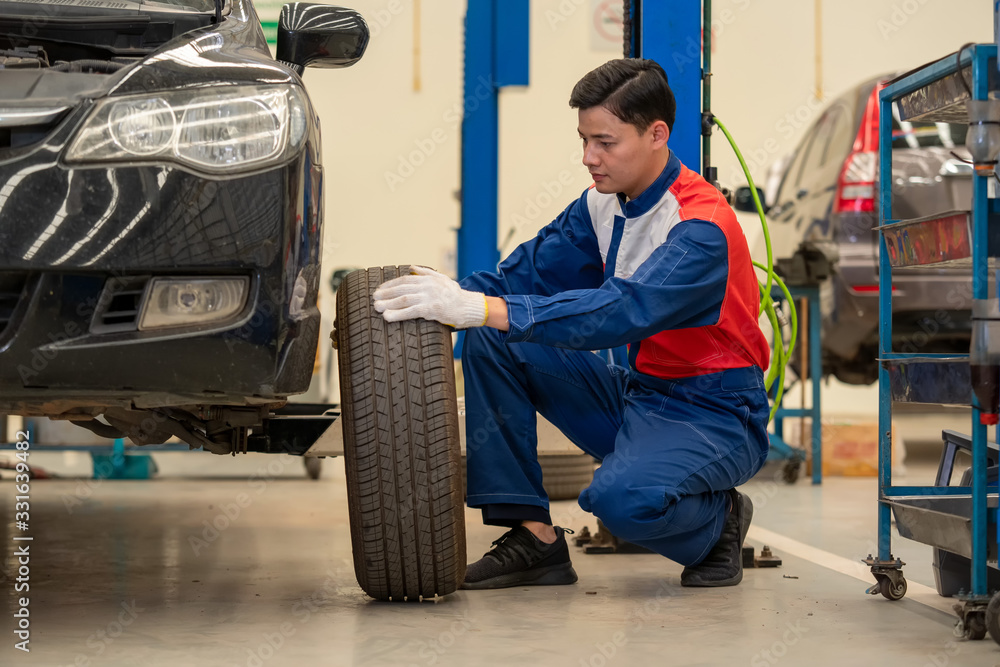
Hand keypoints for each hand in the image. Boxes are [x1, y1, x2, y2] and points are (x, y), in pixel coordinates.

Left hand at [373, 266, 487, 328]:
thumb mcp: (442, 279)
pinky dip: (398, 314)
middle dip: (385, 294)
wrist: (470, 307)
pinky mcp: (432, 309)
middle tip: (374, 299)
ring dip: (388, 304)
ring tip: (377, 308)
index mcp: (428, 278)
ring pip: (404, 299)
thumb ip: (426, 272)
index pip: (405, 279)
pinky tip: (388, 317)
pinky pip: (411, 311)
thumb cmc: (455, 295)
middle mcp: (428, 286)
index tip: (379, 290)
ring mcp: (430, 297)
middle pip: (401, 288)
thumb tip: (412, 266)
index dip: (390, 285)